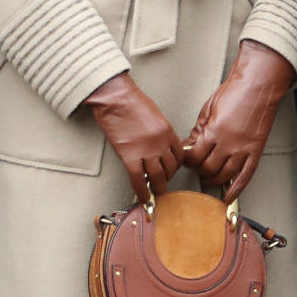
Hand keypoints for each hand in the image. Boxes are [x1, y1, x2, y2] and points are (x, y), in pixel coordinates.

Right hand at [83, 71, 183, 200]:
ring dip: (158, 187)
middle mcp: (161, 143)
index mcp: (168, 131)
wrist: (116, 98)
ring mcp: (146, 150)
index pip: (179, 155)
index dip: (176, 166)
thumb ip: (160, 132)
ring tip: (156, 192)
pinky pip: (138, 179)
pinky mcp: (129, 155)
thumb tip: (159, 146)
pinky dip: (141, 191)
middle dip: (168, 178)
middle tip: (163, 182)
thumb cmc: (132, 102)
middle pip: (170, 168)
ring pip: (157, 176)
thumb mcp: (155, 115)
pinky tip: (142, 198)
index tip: (171, 170)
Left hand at [183, 41, 295, 202]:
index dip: (188, 160)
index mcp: (214, 131)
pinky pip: (245, 176)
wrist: (258, 85)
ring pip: (224, 175)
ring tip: (209, 177)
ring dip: (213, 179)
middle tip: (197, 166)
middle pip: (208, 168)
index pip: (194, 156)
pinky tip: (229, 196)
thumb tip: (191, 143)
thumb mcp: (209, 107)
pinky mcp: (255, 150)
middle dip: (199, 170)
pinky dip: (236, 189)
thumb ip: (199, 128)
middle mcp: (228, 143)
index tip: (187, 159)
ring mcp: (243, 149)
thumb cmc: (235, 91)